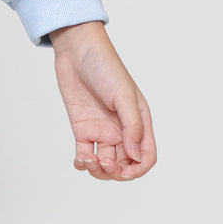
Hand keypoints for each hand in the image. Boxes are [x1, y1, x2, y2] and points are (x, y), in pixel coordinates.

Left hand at [46, 21, 156, 180]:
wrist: (77, 50)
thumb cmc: (105, 67)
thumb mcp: (123, 95)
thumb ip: (132, 125)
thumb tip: (135, 156)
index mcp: (139, 122)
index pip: (145, 156)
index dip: (138, 170)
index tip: (124, 172)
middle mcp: (121, 129)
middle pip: (124, 164)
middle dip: (116, 172)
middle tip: (104, 164)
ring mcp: (101, 129)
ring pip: (104, 163)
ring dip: (98, 170)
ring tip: (88, 161)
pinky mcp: (82, 127)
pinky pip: (84, 153)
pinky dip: (82, 163)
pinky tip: (80, 161)